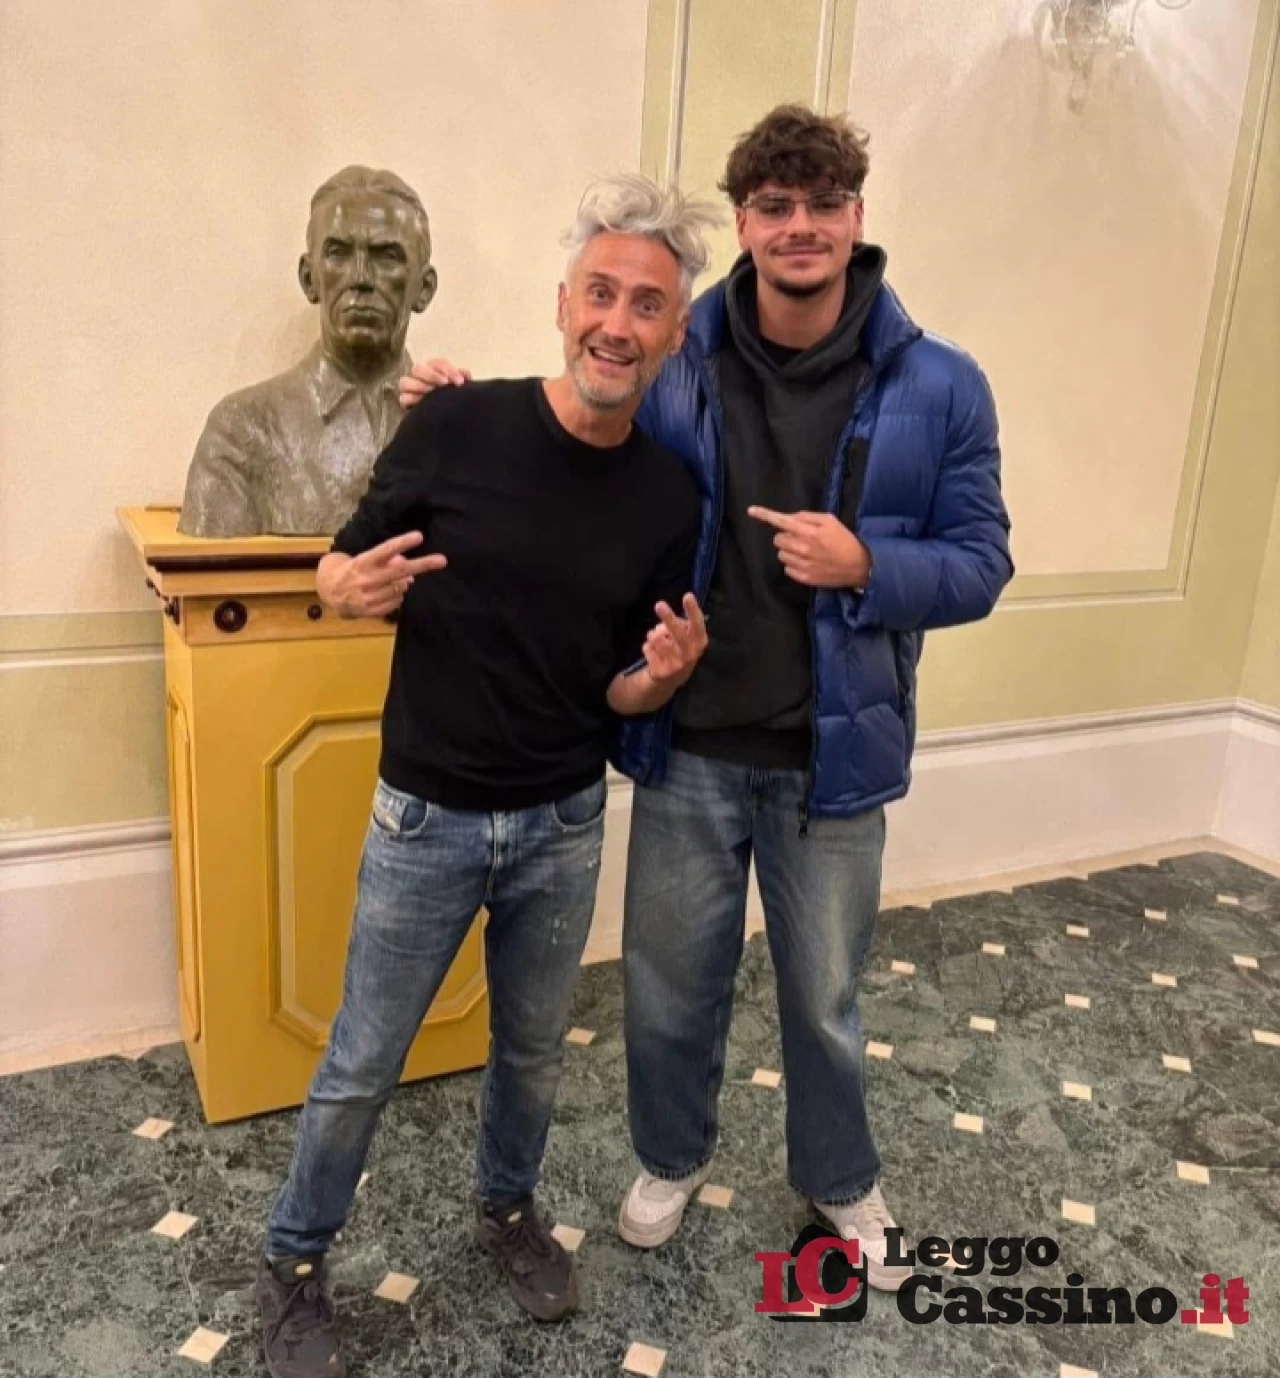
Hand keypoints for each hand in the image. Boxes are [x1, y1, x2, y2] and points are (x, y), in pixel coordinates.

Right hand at [318, 532, 446, 618]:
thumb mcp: (365, 559)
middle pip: (400, 570)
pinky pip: (396, 602)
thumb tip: (404, 562)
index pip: (386, 549)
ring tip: (393, 581)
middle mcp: (366, 578)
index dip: (403, 543)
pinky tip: (388, 593)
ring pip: (402, 588)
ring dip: (404, 583)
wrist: (330, 591)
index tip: (419, 536)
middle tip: (442, 560)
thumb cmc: (353, 570)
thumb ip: (385, 559)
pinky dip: (397, 597)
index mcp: (364, 561)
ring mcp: (368, 596)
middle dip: (423, 564)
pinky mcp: (370, 610)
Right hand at [398, 358, 470, 408]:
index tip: (460, 382)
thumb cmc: (450, 394)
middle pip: (418, 368)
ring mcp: (409, 387)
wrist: (446, 413)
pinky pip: (403, 398)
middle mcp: (419, 375)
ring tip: (432, 393)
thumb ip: (462, 378)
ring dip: (419, 386)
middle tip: (444, 384)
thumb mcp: (457, 385)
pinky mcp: (405, 401)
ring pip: (405, 382)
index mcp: (433, 368)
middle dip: (432, 375)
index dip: (449, 370)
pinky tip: (424, 403)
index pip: (438, 363)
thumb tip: (465, 375)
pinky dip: (412, 399)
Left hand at [641, 594, 707, 684]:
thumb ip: (682, 625)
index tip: (687, 595)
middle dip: (668, 618)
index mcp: (699, 643)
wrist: (671, 680)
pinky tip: (652, 652)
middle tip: (659, 605)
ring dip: (652, 634)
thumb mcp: (688, 638)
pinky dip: (647, 647)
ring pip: (657, 639)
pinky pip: (647, 649)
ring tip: (655, 637)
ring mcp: (675, 665)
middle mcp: (690, 655)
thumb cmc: (680, 650)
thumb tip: (667, 619)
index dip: (693, 610)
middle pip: (678, 633)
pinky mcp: (661, 672)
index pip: (698, 624)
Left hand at [747, 506, 870, 588]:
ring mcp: (802, 564)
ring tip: (806, 551)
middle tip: (802, 538)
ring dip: (789, 551)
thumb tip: (790, 518)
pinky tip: (808, 563)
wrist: (857, 566)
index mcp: (809, 531)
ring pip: (781, 554)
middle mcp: (802, 548)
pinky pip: (787, 568)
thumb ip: (807, 517)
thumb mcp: (830, 521)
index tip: (750, 511)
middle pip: (778, 539)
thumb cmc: (844, 540)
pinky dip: (793, 564)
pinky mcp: (803, 578)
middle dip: (786, 537)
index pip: (781, 521)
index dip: (765, 515)